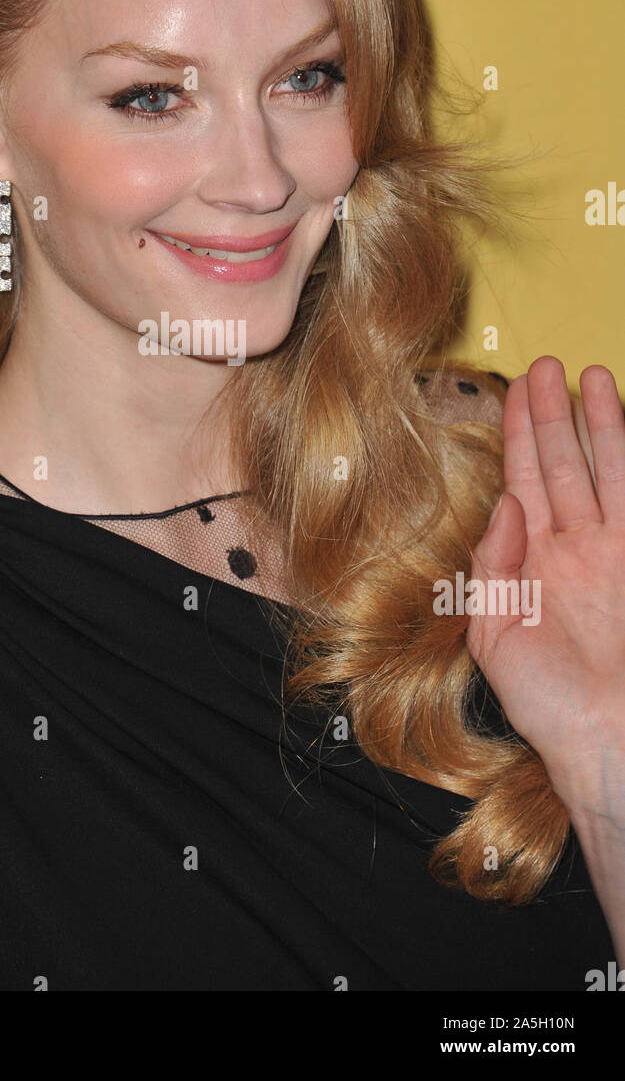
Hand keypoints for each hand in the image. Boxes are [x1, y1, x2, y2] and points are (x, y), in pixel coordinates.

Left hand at [466, 356, 624, 815]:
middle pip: (560, 464)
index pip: (521, 481)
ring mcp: (613, 553)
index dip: (515, 434)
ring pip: (605, 471)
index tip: (514, 388)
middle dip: (551, 414)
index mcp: (531, 562)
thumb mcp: (495, 635)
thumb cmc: (548, 703)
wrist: (608, 742)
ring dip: (599, 424)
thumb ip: (493, 566)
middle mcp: (574, 549)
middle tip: (547, 363)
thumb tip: (503, 505)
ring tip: (592, 376)